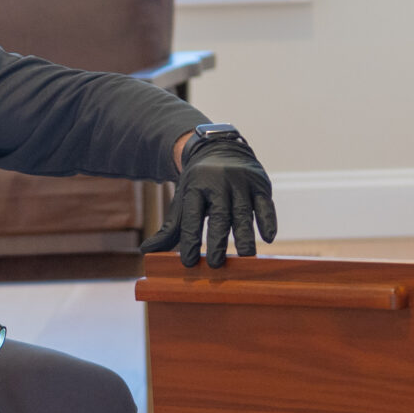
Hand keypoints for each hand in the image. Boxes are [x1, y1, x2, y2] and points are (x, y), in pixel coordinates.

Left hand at [143, 138, 276, 265]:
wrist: (219, 149)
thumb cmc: (199, 184)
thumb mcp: (183, 200)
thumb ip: (170, 228)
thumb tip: (145, 252)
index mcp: (195, 188)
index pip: (192, 218)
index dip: (190, 240)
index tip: (188, 262)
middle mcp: (219, 183)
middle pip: (219, 216)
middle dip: (217, 240)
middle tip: (215, 264)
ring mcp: (241, 182)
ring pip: (243, 212)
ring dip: (245, 235)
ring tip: (245, 257)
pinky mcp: (260, 184)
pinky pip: (266, 204)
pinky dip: (268, 221)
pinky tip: (268, 238)